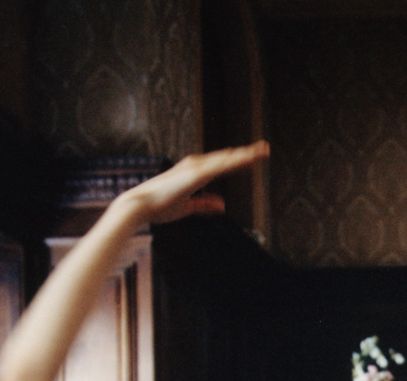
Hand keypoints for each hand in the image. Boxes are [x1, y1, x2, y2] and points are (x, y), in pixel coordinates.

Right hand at [118, 142, 267, 224]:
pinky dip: (234, 162)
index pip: (222, 165)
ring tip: (263, 150)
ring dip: (245, 154)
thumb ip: (205, 204)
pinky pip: (219, 166)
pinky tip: (247, 158)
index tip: (253, 158)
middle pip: (227, 158)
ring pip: (226, 159)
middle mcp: (196, 167)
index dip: (238, 161)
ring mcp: (196, 169)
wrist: (140, 206)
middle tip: (266, 148)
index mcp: (195, 173)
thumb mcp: (188, 207)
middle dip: (247, 154)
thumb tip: (223, 205)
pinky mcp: (195, 174)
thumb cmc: (159, 206)